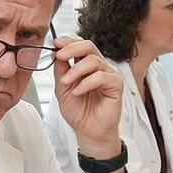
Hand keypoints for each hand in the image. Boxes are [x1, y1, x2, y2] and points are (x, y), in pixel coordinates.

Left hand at [52, 36, 124, 166]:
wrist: (88, 131)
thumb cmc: (79, 112)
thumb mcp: (62, 89)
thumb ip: (61, 70)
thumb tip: (56, 53)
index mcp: (86, 66)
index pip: (80, 46)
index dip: (68, 41)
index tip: (55, 44)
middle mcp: (99, 68)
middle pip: (89, 47)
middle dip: (72, 48)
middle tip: (60, 56)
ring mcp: (108, 76)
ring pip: (94, 60)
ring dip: (76, 70)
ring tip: (67, 83)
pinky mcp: (116, 86)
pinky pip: (102, 77)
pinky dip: (87, 83)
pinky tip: (78, 92)